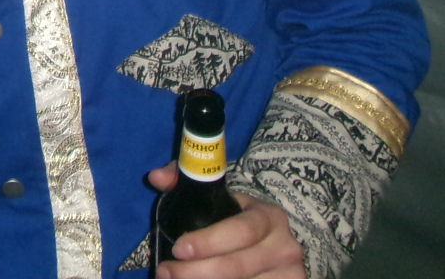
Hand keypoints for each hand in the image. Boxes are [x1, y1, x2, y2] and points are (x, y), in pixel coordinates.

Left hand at [147, 164, 304, 278]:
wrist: (274, 243)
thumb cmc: (238, 216)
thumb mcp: (220, 195)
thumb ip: (186, 180)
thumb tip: (156, 177)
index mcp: (269, 217)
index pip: (241, 231)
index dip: (208, 242)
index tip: (178, 249)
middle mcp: (284, 247)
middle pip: (238, 266)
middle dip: (196, 272)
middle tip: (166, 272)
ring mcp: (288, 274)